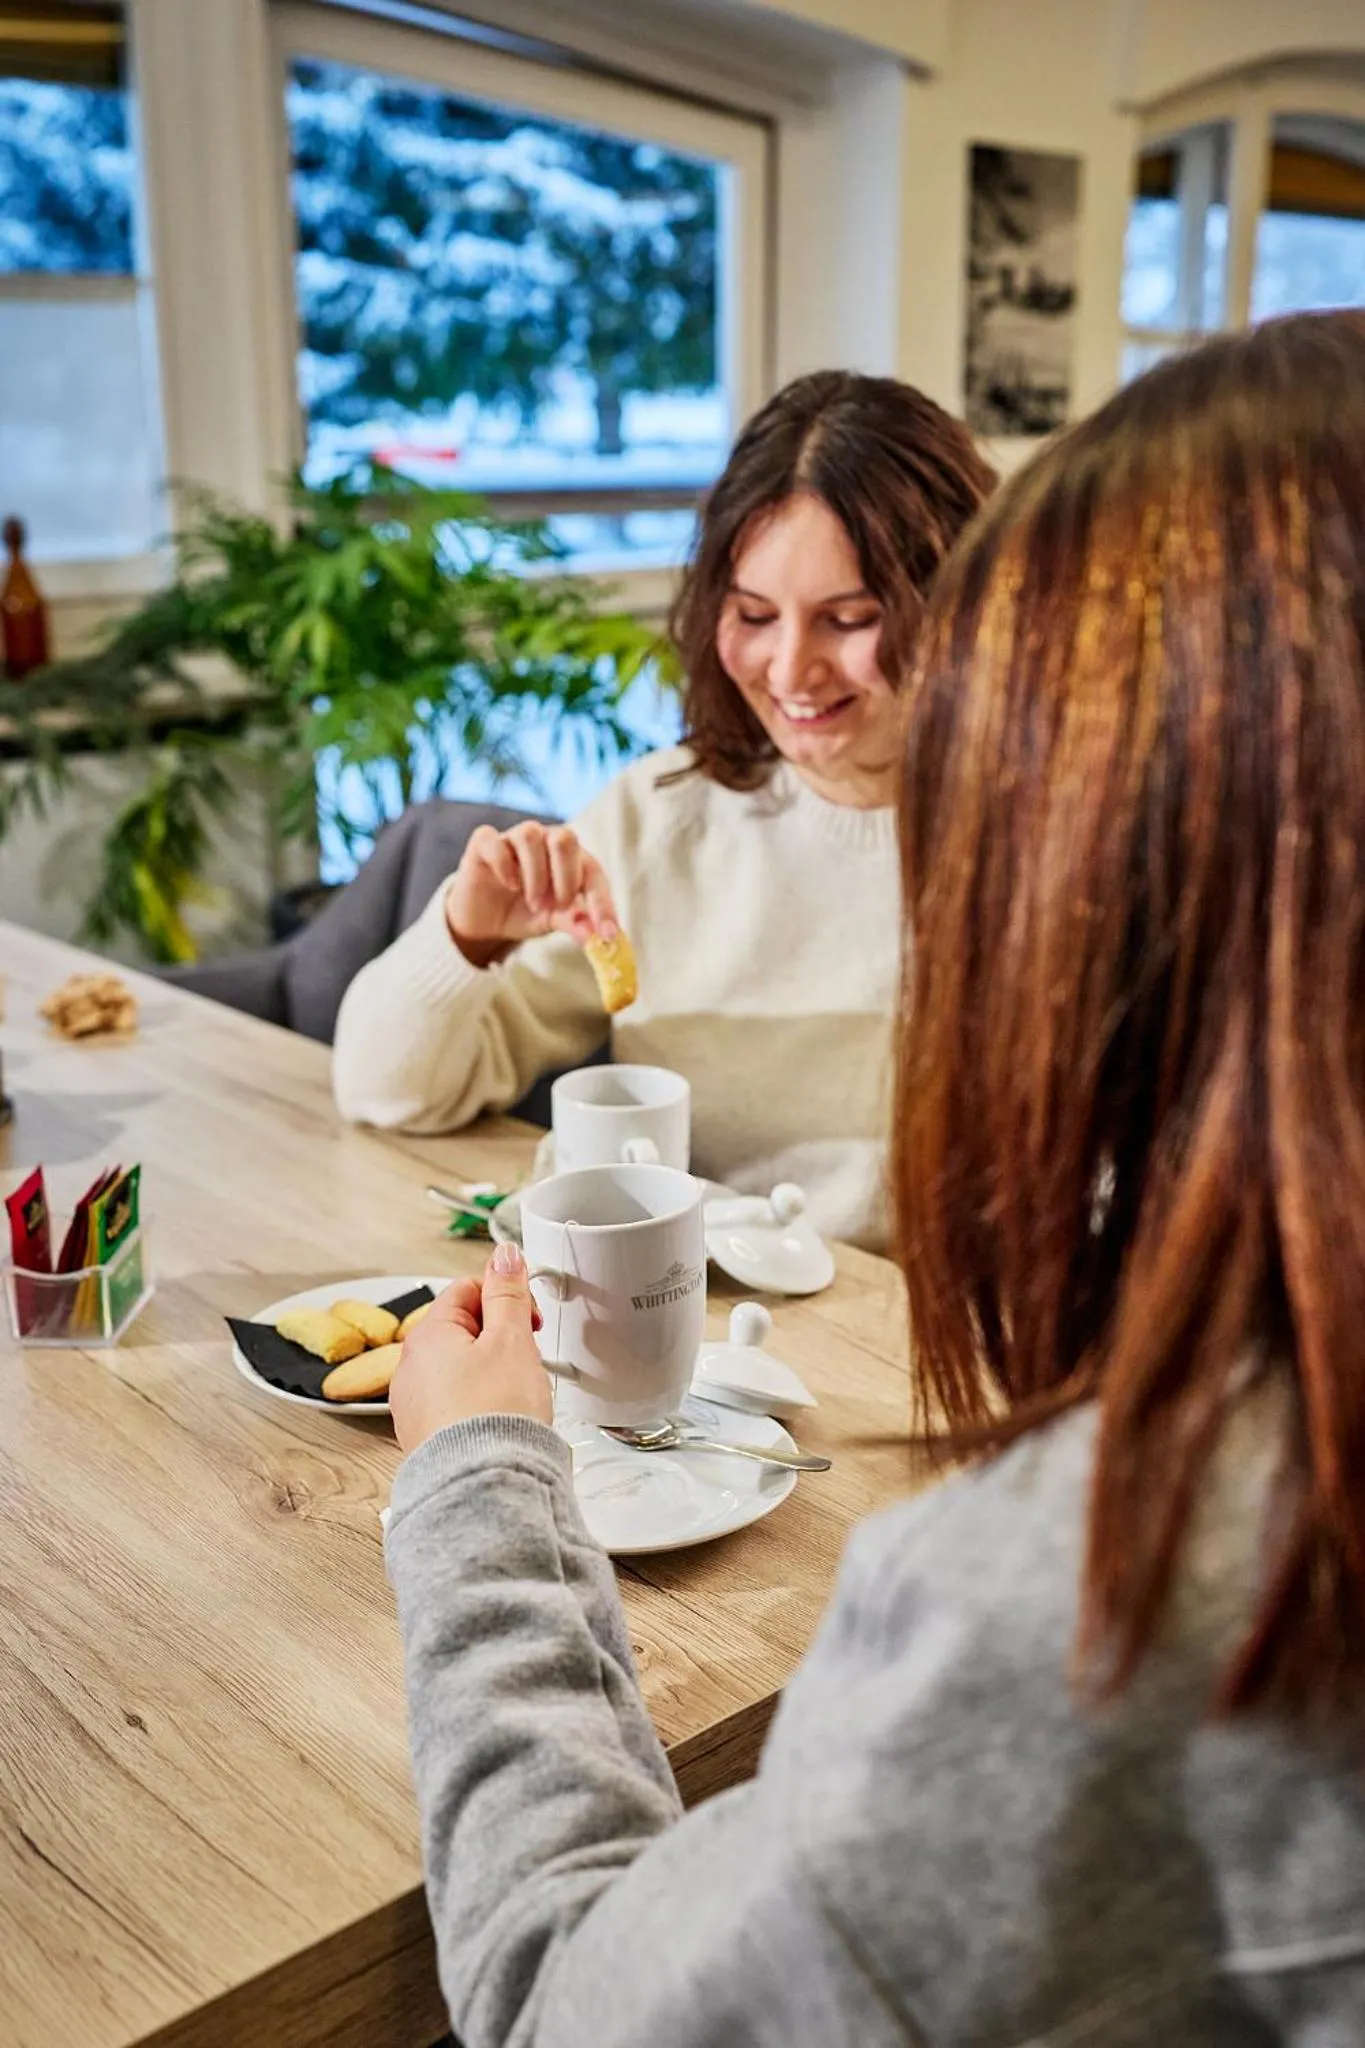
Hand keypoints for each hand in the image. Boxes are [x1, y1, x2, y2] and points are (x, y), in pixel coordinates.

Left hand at [389, 1244, 552, 1454]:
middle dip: (499, 1338)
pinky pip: (454, 1404)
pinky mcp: (425, 1435)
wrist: (482, 1486)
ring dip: (489, 1372)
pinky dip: (477, 1404)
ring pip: (458, 1369)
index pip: (467, 1290)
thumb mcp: (511, 1340)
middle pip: (462, 1330)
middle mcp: (410, 1368)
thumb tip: (503, 1256)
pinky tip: (499, 1419)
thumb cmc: (494, 1415)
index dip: (504, 1298)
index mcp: (428, 1334)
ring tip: (515, 1394)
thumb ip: (507, 1292)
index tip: (529, 1318)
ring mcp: (414, 1404)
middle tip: (526, 1357)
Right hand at [444, 821, 618, 969]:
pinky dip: (504, 864)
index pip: (592, 871)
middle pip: (565, 838)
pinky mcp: (483, 844)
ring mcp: (512, 839)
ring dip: (536, 873)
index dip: (602, 902)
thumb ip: (576, 923)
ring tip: (533, 902)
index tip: (606, 932)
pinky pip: (494, 841)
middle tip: (559, 906)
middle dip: (566, 877)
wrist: (483, 921)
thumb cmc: (524, 912)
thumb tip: (601, 937)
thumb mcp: (553, 921)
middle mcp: (544, 841)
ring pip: (530, 835)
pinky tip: (509, 885)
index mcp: (569, 858)